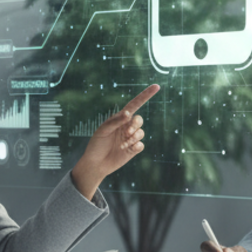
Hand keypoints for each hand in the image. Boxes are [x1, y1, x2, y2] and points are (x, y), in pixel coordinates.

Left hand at [71, 84, 159, 198]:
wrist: (96, 164)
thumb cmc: (96, 144)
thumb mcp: (103, 130)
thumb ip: (115, 121)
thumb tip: (129, 113)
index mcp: (120, 118)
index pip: (135, 104)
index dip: (146, 95)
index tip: (156, 86)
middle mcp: (127, 126)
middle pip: (139, 120)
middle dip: (135, 125)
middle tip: (126, 132)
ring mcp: (131, 138)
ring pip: (141, 133)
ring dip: (133, 137)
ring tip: (122, 144)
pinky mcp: (133, 149)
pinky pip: (141, 145)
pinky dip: (135, 146)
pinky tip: (126, 149)